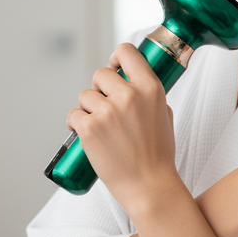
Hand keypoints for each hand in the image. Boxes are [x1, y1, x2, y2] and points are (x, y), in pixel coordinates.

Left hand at [66, 43, 180, 212]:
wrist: (149, 185)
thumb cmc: (158, 152)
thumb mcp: (164, 112)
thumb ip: (149, 93)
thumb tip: (133, 81)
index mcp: (150, 87)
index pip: (126, 51)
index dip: (117, 57)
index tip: (115, 67)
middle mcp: (129, 95)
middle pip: (101, 73)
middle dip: (101, 88)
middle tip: (106, 105)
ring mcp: (108, 112)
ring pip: (85, 95)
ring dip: (88, 107)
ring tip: (99, 125)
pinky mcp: (89, 129)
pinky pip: (73, 115)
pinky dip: (76, 124)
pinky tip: (86, 134)